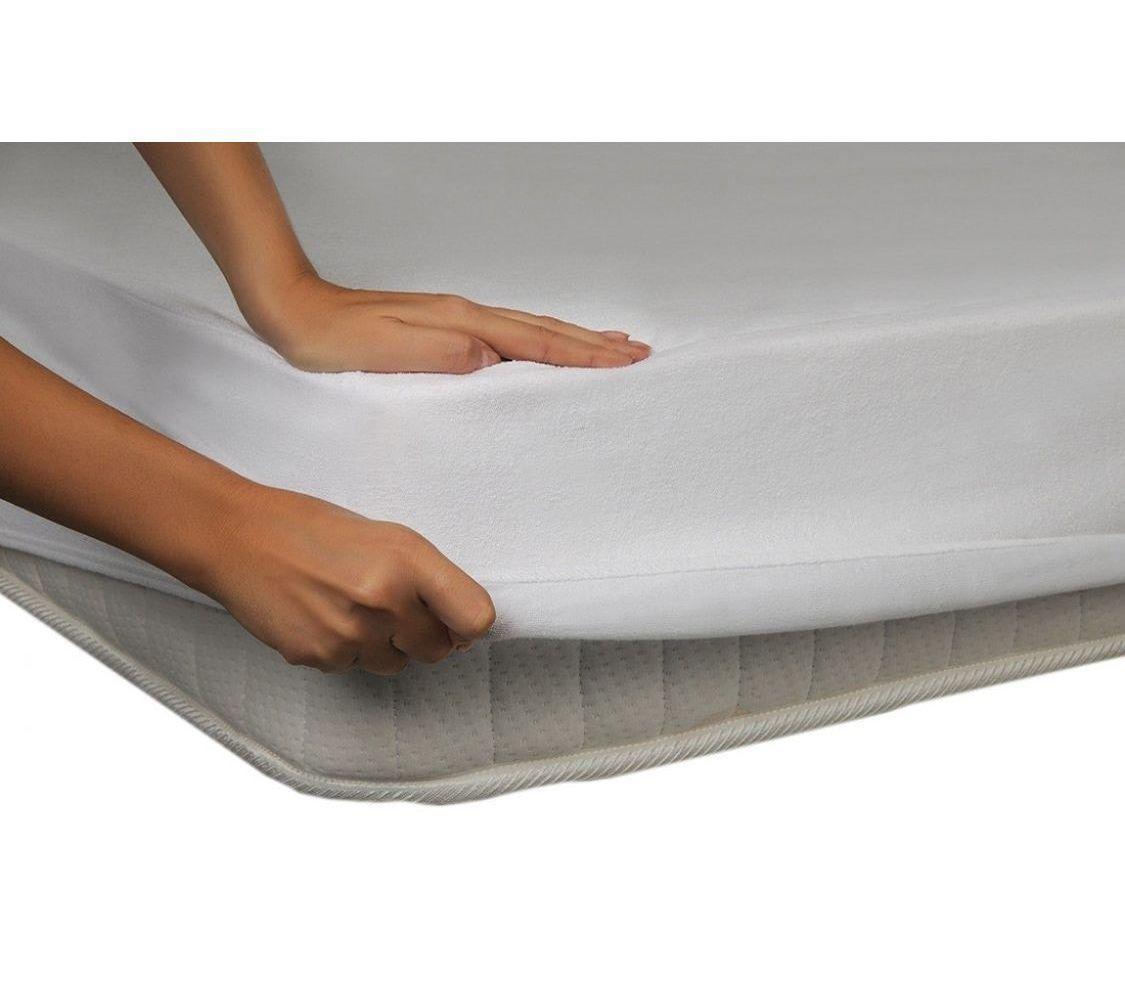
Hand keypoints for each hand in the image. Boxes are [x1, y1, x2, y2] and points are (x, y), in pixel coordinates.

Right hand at [202, 484, 495, 674]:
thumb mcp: (385, 535)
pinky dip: (343, 649)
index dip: (467, 625)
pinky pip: (351, 666)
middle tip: (392, 609)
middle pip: (437, 651)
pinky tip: (320, 615)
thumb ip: (427, 577)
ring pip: (394, 664)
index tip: (455, 622)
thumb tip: (461, 626)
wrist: (237, 537)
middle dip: (422, 637)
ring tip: (349, 606)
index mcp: (408, 559)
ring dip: (381, 645)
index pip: (475, 618)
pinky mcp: (319, 656)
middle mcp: (385, 599)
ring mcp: (351, 633)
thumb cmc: (313, 529)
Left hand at [246, 273, 651, 373]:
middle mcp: (466, 316)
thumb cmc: (331, 341)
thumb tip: (493, 358)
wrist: (292, 310)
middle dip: (594, 344)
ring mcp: (457, 317)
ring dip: (574, 337)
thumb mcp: (385, 354)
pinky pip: (509, 333)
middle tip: (638, 353)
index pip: (536, 344)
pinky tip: (541, 343)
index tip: (625, 363)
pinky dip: (540, 338)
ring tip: (610, 343)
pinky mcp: (444, 325)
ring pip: (531, 328)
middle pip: (545, 329)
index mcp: (461, 324)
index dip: (584, 356)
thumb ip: (442, 355)